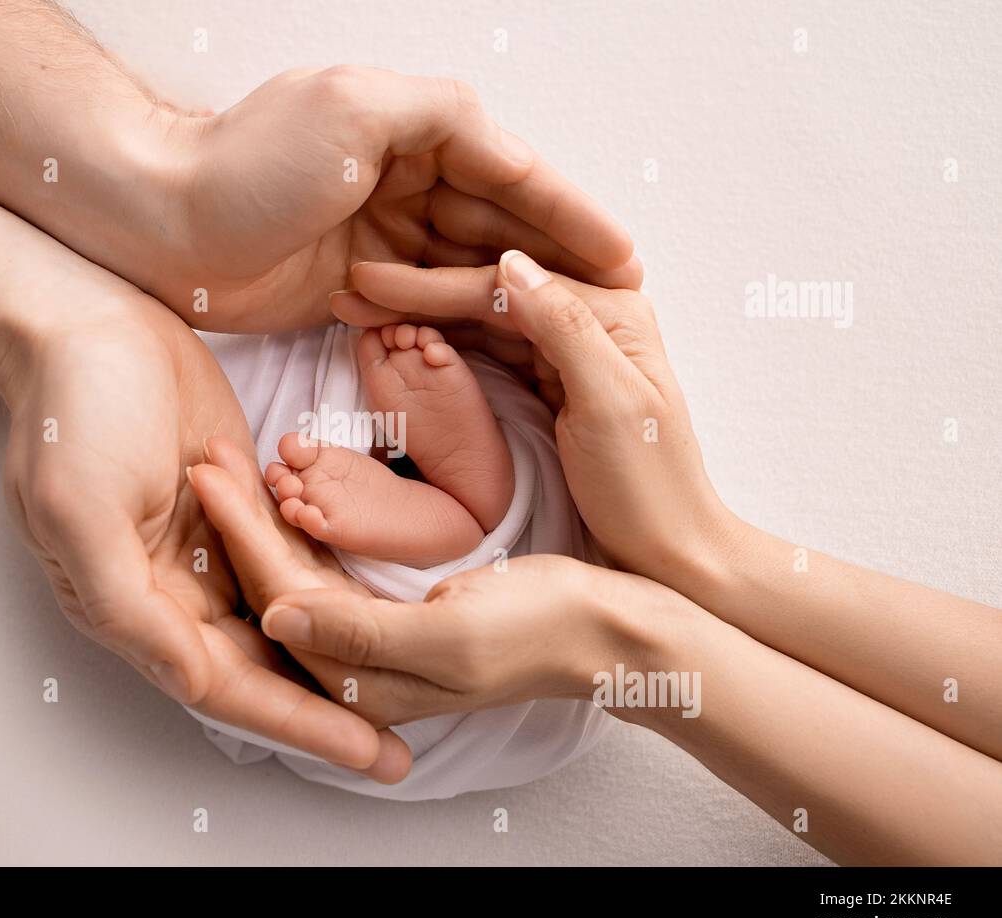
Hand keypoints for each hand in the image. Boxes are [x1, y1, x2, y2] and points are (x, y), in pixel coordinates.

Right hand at [0, 286, 409, 780]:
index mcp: (132, 603)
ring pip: (282, 621)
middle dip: (327, 709)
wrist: (89, 318)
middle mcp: (172, 589)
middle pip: (262, 666)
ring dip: (333, 659)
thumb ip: (129, 608)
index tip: (366, 753)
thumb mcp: (79, 510)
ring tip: (399, 696)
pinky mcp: (237, 502)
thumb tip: (189, 683)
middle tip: (397, 754)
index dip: (297, 722)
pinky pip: (290, 561)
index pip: (225, 684)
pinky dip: (328, 593)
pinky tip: (375, 615)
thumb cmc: (75, 406)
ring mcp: (207, 545)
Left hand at [141, 66, 641, 331]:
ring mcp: (382, 236)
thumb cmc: (250, 163)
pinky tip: (503, 343)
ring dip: (518, 296)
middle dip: (558, 261)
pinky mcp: (356, 287)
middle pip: (501, 224)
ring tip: (577, 331)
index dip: (572, 217)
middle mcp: (406, 179)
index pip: (514, 176)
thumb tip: (505, 144)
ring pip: (467, 268)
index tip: (624, 256)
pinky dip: (459, 322)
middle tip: (620, 304)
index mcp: (416, 129)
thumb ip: (442, 116)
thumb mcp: (356, 110)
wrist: (163, 224)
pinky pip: (424, 306)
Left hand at [186, 436, 667, 725]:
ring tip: (230, 460)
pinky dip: (299, 524)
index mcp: (361, 684)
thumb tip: (274, 619)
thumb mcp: (450, 634)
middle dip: (239, 519)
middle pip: (277, 582)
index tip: (208, 471)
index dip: (241, 532)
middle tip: (206, 454)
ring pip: (296, 570)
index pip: (279, 598)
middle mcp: (353, 668)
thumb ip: (360, 633)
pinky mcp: (386, 609)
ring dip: (262, 517)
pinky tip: (281, 487)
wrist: (602, 629)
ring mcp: (368, 638)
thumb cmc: (537, 632)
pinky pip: (324, 565)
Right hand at [328, 253, 734, 584]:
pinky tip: (405, 343)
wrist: (671, 553)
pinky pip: (489, 354)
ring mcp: (569, 353)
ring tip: (362, 313)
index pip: (504, 286)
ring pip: (482, 322)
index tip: (366, 282)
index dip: (429, 284)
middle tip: (349, 291)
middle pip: (488, 296)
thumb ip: (565, 327)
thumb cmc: (648, 488)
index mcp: (612, 312)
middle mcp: (592, 320)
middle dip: (415, 293)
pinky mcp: (553, 385)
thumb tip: (510, 261)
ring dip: (422, 317)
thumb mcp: (609, 404)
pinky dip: (444, 348)